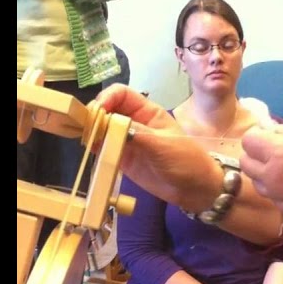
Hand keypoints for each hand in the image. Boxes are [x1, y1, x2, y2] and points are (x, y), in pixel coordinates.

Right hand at [94, 84, 217, 208]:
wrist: (195, 189)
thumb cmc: (186, 161)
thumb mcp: (163, 145)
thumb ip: (137, 134)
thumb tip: (110, 123)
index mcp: (147, 111)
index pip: (121, 94)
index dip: (107, 97)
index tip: (98, 110)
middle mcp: (134, 122)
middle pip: (108, 110)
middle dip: (95, 114)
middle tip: (87, 127)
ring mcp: (127, 141)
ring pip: (103, 129)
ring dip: (92, 131)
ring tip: (87, 139)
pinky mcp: (123, 159)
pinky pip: (105, 148)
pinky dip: (96, 148)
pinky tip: (92, 151)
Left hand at [239, 124, 282, 230]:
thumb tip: (266, 127)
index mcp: (279, 152)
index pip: (248, 141)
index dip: (257, 137)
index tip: (268, 138)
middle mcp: (271, 176)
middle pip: (246, 163)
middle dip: (256, 156)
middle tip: (274, 153)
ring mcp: (277, 197)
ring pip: (257, 182)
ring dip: (264, 175)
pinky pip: (272, 197)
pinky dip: (278, 191)